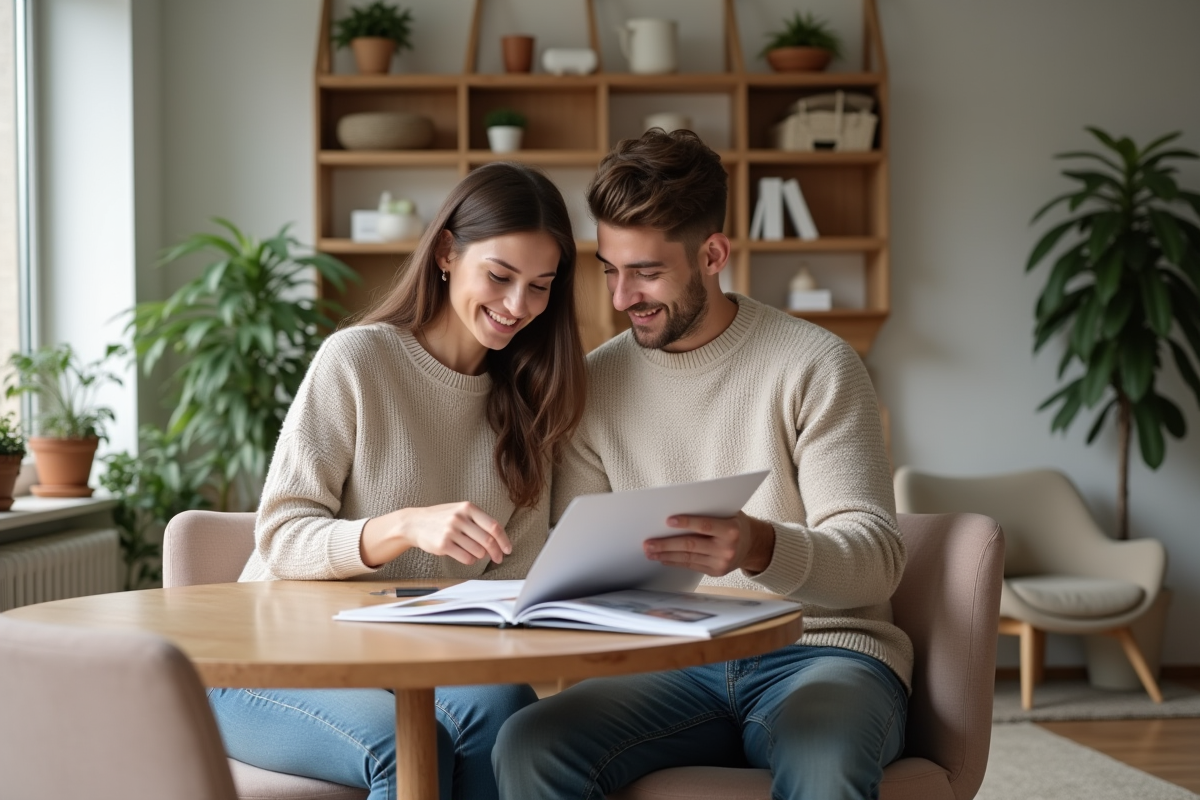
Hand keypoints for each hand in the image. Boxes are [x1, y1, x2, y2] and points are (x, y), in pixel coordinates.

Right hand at [361, 502, 511, 567]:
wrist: (415, 523)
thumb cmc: (442, 518)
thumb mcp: (460, 511)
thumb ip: (478, 521)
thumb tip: (500, 538)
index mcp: (468, 508)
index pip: (493, 526)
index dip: (504, 540)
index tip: (508, 549)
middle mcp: (460, 518)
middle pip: (488, 540)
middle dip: (497, 552)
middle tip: (499, 558)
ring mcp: (451, 531)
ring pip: (478, 551)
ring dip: (481, 555)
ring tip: (475, 552)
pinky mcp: (443, 544)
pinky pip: (466, 558)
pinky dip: (470, 560)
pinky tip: (465, 555)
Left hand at [642, 512, 775, 576]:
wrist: (753, 545)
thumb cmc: (735, 523)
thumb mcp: (728, 513)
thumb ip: (707, 512)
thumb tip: (676, 515)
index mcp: (731, 530)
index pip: (704, 525)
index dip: (686, 523)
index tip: (667, 521)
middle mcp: (727, 548)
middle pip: (691, 545)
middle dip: (666, 544)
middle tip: (648, 543)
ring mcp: (721, 563)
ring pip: (688, 558)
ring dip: (666, 555)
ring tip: (650, 552)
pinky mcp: (715, 572)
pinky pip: (691, 566)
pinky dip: (675, 562)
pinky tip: (663, 558)